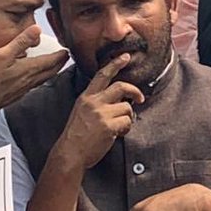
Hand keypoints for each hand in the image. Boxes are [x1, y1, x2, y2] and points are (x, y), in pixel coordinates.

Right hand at [0, 26, 69, 112]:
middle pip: (51, 70)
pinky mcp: (16, 95)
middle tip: (64, 57)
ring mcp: (24, 89)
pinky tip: (32, 78)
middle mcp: (31, 80)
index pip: (53, 60)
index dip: (62, 54)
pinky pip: (33, 85)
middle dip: (60, 63)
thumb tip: (37, 29)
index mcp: (30, 68)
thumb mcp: (3, 54)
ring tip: (52, 66)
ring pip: (43, 78)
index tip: (68, 49)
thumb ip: (21, 42)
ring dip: (50, 71)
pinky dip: (38, 78)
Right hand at [55, 54, 144, 171]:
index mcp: (86, 97)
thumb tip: (119, 98)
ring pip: (127, 108)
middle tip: (140, 98)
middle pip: (121, 87)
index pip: (102, 75)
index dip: (115, 64)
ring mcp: (101, 113)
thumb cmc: (77, 135)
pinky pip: (127, 122)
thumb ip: (98, 102)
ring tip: (118, 127)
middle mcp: (94, 102)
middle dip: (135, 91)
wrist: (70, 154)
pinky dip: (125, 129)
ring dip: (127, 118)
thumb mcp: (82, 112)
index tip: (125, 56)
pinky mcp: (108, 126)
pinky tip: (116, 134)